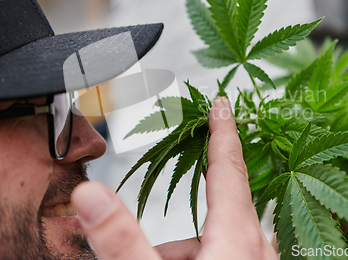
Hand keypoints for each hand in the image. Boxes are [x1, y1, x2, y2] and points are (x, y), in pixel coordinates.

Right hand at [71, 97, 277, 259]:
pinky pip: (227, 255)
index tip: (222, 103)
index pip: (228, 167)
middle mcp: (258, 249)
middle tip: (150, 254)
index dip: (222, 130)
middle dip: (176, 232)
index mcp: (237, 237)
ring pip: (218, 240)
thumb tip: (89, 195)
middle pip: (215, 212)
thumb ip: (121, 238)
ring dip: (185, 253)